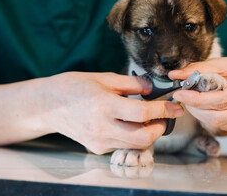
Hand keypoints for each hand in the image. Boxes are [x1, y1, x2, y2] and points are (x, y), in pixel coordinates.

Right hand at [38, 72, 183, 153]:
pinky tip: (128, 123)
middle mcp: (101, 127)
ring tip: (147, 118)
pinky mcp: (96, 148)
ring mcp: (98, 141)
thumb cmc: (75, 87)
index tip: (177, 107)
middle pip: (144, 138)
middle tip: (164, 116)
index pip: (143, 112)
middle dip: (160, 128)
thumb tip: (154, 89)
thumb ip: (132, 83)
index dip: (164, 110)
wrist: (49, 105)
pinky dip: (132, 136)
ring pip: (135, 145)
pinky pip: (123, 145)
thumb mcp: (104, 78)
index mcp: (104, 105)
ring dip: (148, 133)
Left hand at [168, 56, 226, 134]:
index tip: (179, 94)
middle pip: (217, 116)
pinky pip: (219, 124)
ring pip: (216, 123)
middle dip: (195, 108)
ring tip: (191, 100)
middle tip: (182, 97)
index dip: (197, 99)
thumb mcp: (221, 63)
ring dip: (198, 113)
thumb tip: (174, 75)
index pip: (221, 99)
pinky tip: (202, 105)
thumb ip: (197, 69)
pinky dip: (205, 116)